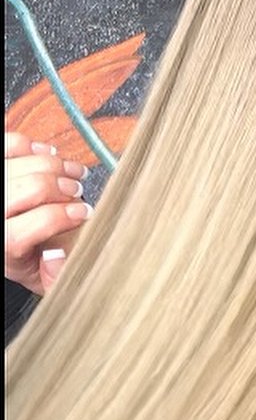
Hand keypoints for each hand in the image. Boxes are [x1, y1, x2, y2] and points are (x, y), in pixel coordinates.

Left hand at [5, 130, 92, 294]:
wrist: (1, 239)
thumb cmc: (19, 255)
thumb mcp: (37, 277)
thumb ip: (54, 275)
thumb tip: (58, 254)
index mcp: (2, 243)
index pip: (39, 221)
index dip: (66, 214)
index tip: (83, 213)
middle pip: (33, 187)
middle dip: (64, 187)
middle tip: (76, 192)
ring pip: (25, 161)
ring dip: (55, 164)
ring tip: (70, 173)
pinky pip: (11, 143)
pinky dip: (32, 145)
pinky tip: (46, 156)